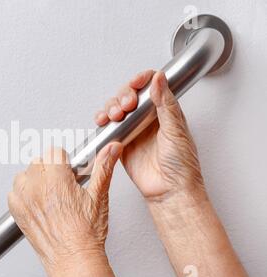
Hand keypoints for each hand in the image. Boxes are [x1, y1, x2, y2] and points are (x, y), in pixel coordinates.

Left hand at [8, 144, 124, 276]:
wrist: (73, 259)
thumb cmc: (86, 234)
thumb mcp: (99, 196)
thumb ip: (104, 167)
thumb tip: (112, 148)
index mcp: (56, 179)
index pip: (55, 152)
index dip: (65, 162)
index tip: (70, 173)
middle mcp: (37, 186)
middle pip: (39, 161)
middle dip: (51, 170)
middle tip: (63, 187)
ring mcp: (24, 198)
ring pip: (25, 174)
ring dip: (35, 180)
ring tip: (50, 195)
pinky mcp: (16, 210)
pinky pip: (14, 191)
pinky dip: (24, 194)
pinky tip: (39, 204)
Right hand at [95, 70, 206, 204]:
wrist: (169, 191)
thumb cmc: (181, 166)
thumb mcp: (176, 131)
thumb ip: (165, 104)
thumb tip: (160, 79)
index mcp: (165, 111)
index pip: (151, 86)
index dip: (141, 80)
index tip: (136, 83)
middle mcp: (148, 119)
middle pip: (129, 95)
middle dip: (123, 95)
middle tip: (126, 105)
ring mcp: (134, 131)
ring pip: (117, 109)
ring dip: (111, 107)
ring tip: (115, 115)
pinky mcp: (122, 143)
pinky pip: (109, 128)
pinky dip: (103, 122)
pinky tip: (104, 122)